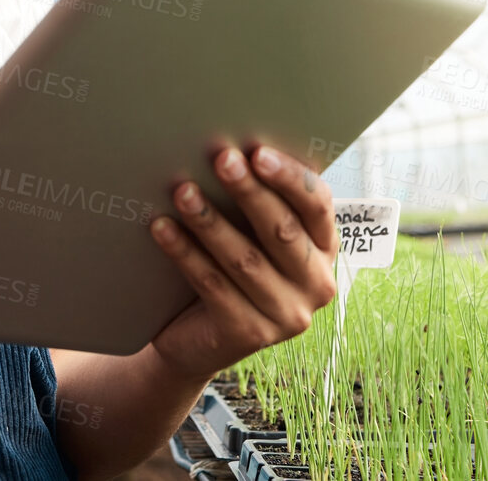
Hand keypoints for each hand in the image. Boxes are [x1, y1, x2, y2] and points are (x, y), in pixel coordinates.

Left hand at [147, 144, 337, 382]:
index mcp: (324, 249)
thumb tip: (232, 148)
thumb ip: (258, 201)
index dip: (290, 177)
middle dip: (249, 191)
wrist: (196, 338)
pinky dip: (185, 253)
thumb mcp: (252, 234)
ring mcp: (286, 316)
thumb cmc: (228, 268)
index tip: (258, 152)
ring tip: (182, 190)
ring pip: (244, 259)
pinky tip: (162, 227)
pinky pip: (213, 284)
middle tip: (221, 159)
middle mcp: (316, 285)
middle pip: (282, 230)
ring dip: (210, 220)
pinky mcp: (249, 334)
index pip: (318, 206)